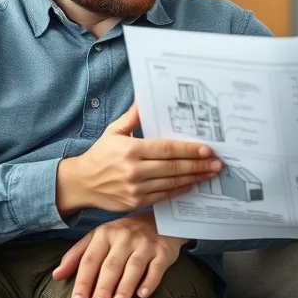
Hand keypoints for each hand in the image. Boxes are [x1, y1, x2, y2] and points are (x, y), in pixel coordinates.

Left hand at [52, 211, 188, 297]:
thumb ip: (76, 256)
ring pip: (133, 267)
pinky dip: (150, 281)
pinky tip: (143, 294)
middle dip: (103, 288)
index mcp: (104, 234)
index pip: (90, 260)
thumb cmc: (123, 234)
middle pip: (111, 265)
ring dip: (125, 286)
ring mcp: (145, 243)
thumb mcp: (98, 237)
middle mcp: (124, 237)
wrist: (159, 220)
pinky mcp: (162, 251)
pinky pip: (156, 268)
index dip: (83, 282)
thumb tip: (56, 275)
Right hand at [56, 102, 221, 214]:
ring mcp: (135, 189)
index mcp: (130, 149)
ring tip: (211, 173)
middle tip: (217, 163)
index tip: (206, 149)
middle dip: (198, 165)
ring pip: (172, 183)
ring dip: (194, 178)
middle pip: (173, 167)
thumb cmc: (100, 154)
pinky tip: (193, 183)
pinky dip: (180, 190)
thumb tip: (144, 95)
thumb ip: (133, 115)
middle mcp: (134, 170)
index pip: (166, 149)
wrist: (81, 184)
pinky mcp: (136, 202)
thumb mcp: (114, 131)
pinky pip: (164, 196)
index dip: (188, 150)